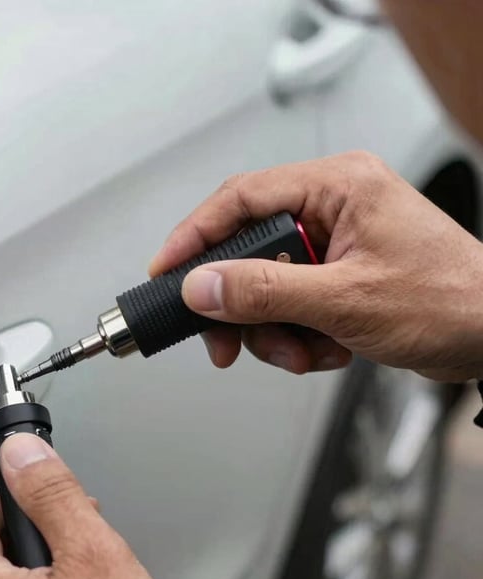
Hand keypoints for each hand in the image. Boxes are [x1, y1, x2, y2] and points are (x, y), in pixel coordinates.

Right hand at [150, 151, 482, 381]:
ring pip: (265, 287)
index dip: (194, 236)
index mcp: (336, 188)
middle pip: (247, 250)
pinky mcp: (337, 277)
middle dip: (241, 306)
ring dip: (273, 331)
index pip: (240, 199)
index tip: (165, 270)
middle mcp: (331, 208)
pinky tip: (327, 349)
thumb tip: (203, 286)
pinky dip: (297, 336)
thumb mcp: (345, 300)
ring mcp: (333, 245)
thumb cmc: (451, 301)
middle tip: (227, 340)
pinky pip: (289, 305)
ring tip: (303, 352)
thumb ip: (265, 292)